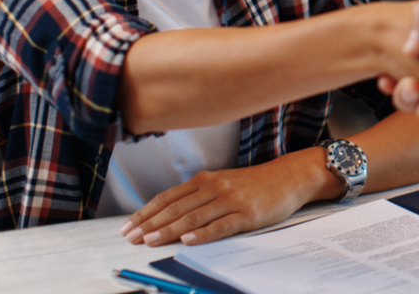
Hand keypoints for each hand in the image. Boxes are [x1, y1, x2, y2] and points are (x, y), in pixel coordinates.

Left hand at [120, 151, 322, 246]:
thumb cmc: (255, 184)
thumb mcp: (223, 182)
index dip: (146, 212)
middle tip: (131, 238)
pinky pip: (221, 225)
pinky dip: (203, 233)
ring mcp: (231, 200)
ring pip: (194, 216)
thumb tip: (169, 213)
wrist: (289, 177)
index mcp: (206, 180)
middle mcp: (215, 187)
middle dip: (150, 224)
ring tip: (150, 241)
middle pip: (176, 208)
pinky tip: (188, 240)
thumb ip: (199, 195)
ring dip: (169, 230)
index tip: (128, 226)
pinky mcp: (247, 214)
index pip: (168, 197)